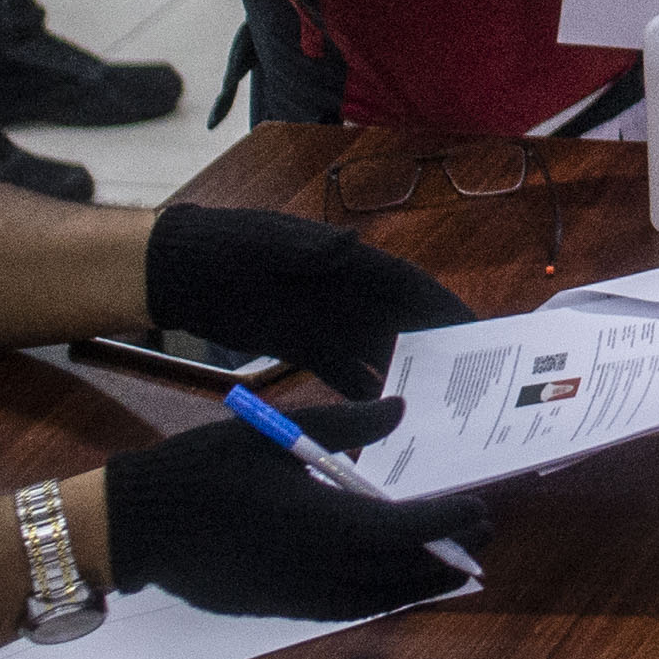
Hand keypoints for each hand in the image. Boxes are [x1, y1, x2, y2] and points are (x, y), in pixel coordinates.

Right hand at [100, 399, 488, 619]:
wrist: (142, 525)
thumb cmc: (206, 468)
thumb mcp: (275, 431)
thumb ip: (345, 424)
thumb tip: (399, 411)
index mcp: (319, 521)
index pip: (402, 529)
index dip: (446, 522)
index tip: (479, 507)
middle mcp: (317, 568)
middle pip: (400, 571)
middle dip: (447, 555)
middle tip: (483, 535)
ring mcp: (298, 595)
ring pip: (378, 599)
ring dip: (421, 584)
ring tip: (454, 564)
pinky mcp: (279, 608)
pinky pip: (347, 610)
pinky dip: (382, 599)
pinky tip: (394, 584)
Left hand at [142, 203, 477, 400]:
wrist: (181, 270)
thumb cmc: (227, 244)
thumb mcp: (267, 242)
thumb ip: (308, 248)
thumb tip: (351, 244)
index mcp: (347, 263)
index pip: (407, 286)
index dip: (444, 308)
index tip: (477, 333)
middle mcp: (345, 292)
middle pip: (401, 323)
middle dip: (435, 349)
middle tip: (467, 385)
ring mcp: (325, 320)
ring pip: (375, 351)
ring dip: (401, 375)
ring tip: (431, 409)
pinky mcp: (301, 345)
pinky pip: (341, 371)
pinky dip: (360, 389)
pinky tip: (379, 416)